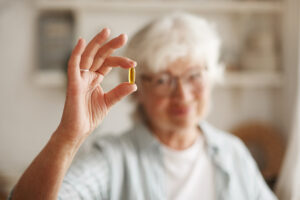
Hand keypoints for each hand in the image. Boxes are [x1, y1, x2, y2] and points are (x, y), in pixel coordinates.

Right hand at [57, 28, 136, 142]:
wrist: (79, 131)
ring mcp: (79, 78)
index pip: (108, 63)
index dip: (120, 61)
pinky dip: (76, 52)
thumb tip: (133, 84)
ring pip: (88, 55)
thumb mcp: (108, 102)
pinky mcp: (73, 83)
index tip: (134, 64)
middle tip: (124, 36)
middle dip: (111, 45)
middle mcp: (87, 75)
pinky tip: (82, 41)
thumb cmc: (89, 116)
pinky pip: (73, 65)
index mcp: (95, 79)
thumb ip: (119, 92)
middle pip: (99, 55)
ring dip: (97, 43)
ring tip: (108, 31)